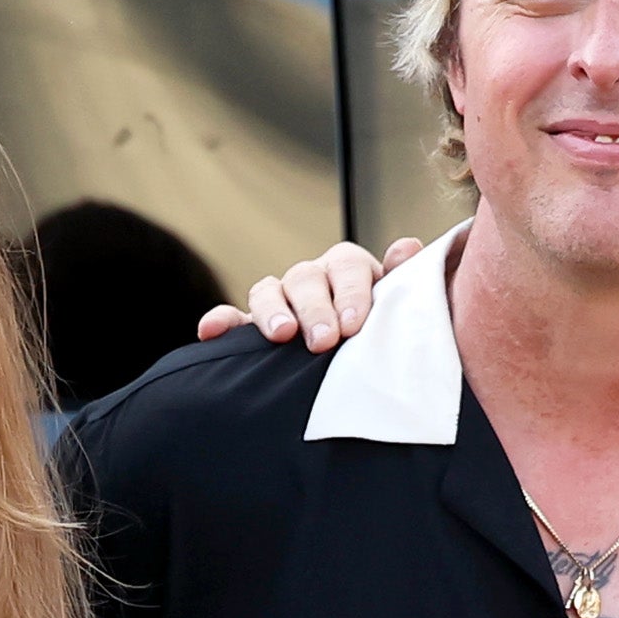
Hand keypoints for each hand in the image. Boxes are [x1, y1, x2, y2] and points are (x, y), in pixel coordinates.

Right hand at [193, 233, 419, 350]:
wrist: (360, 370)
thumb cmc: (380, 337)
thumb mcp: (397, 310)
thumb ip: (403, 281)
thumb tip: (409, 246)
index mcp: (348, 271)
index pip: (347, 267)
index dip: (351, 293)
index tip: (355, 326)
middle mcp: (312, 279)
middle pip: (306, 278)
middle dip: (315, 309)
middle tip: (324, 342)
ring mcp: (281, 301)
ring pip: (268, 290)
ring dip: (272, 311)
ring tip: (281, 335)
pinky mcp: (252, 325)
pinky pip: (232, 316)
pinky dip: (221, 321)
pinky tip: (209, 332)